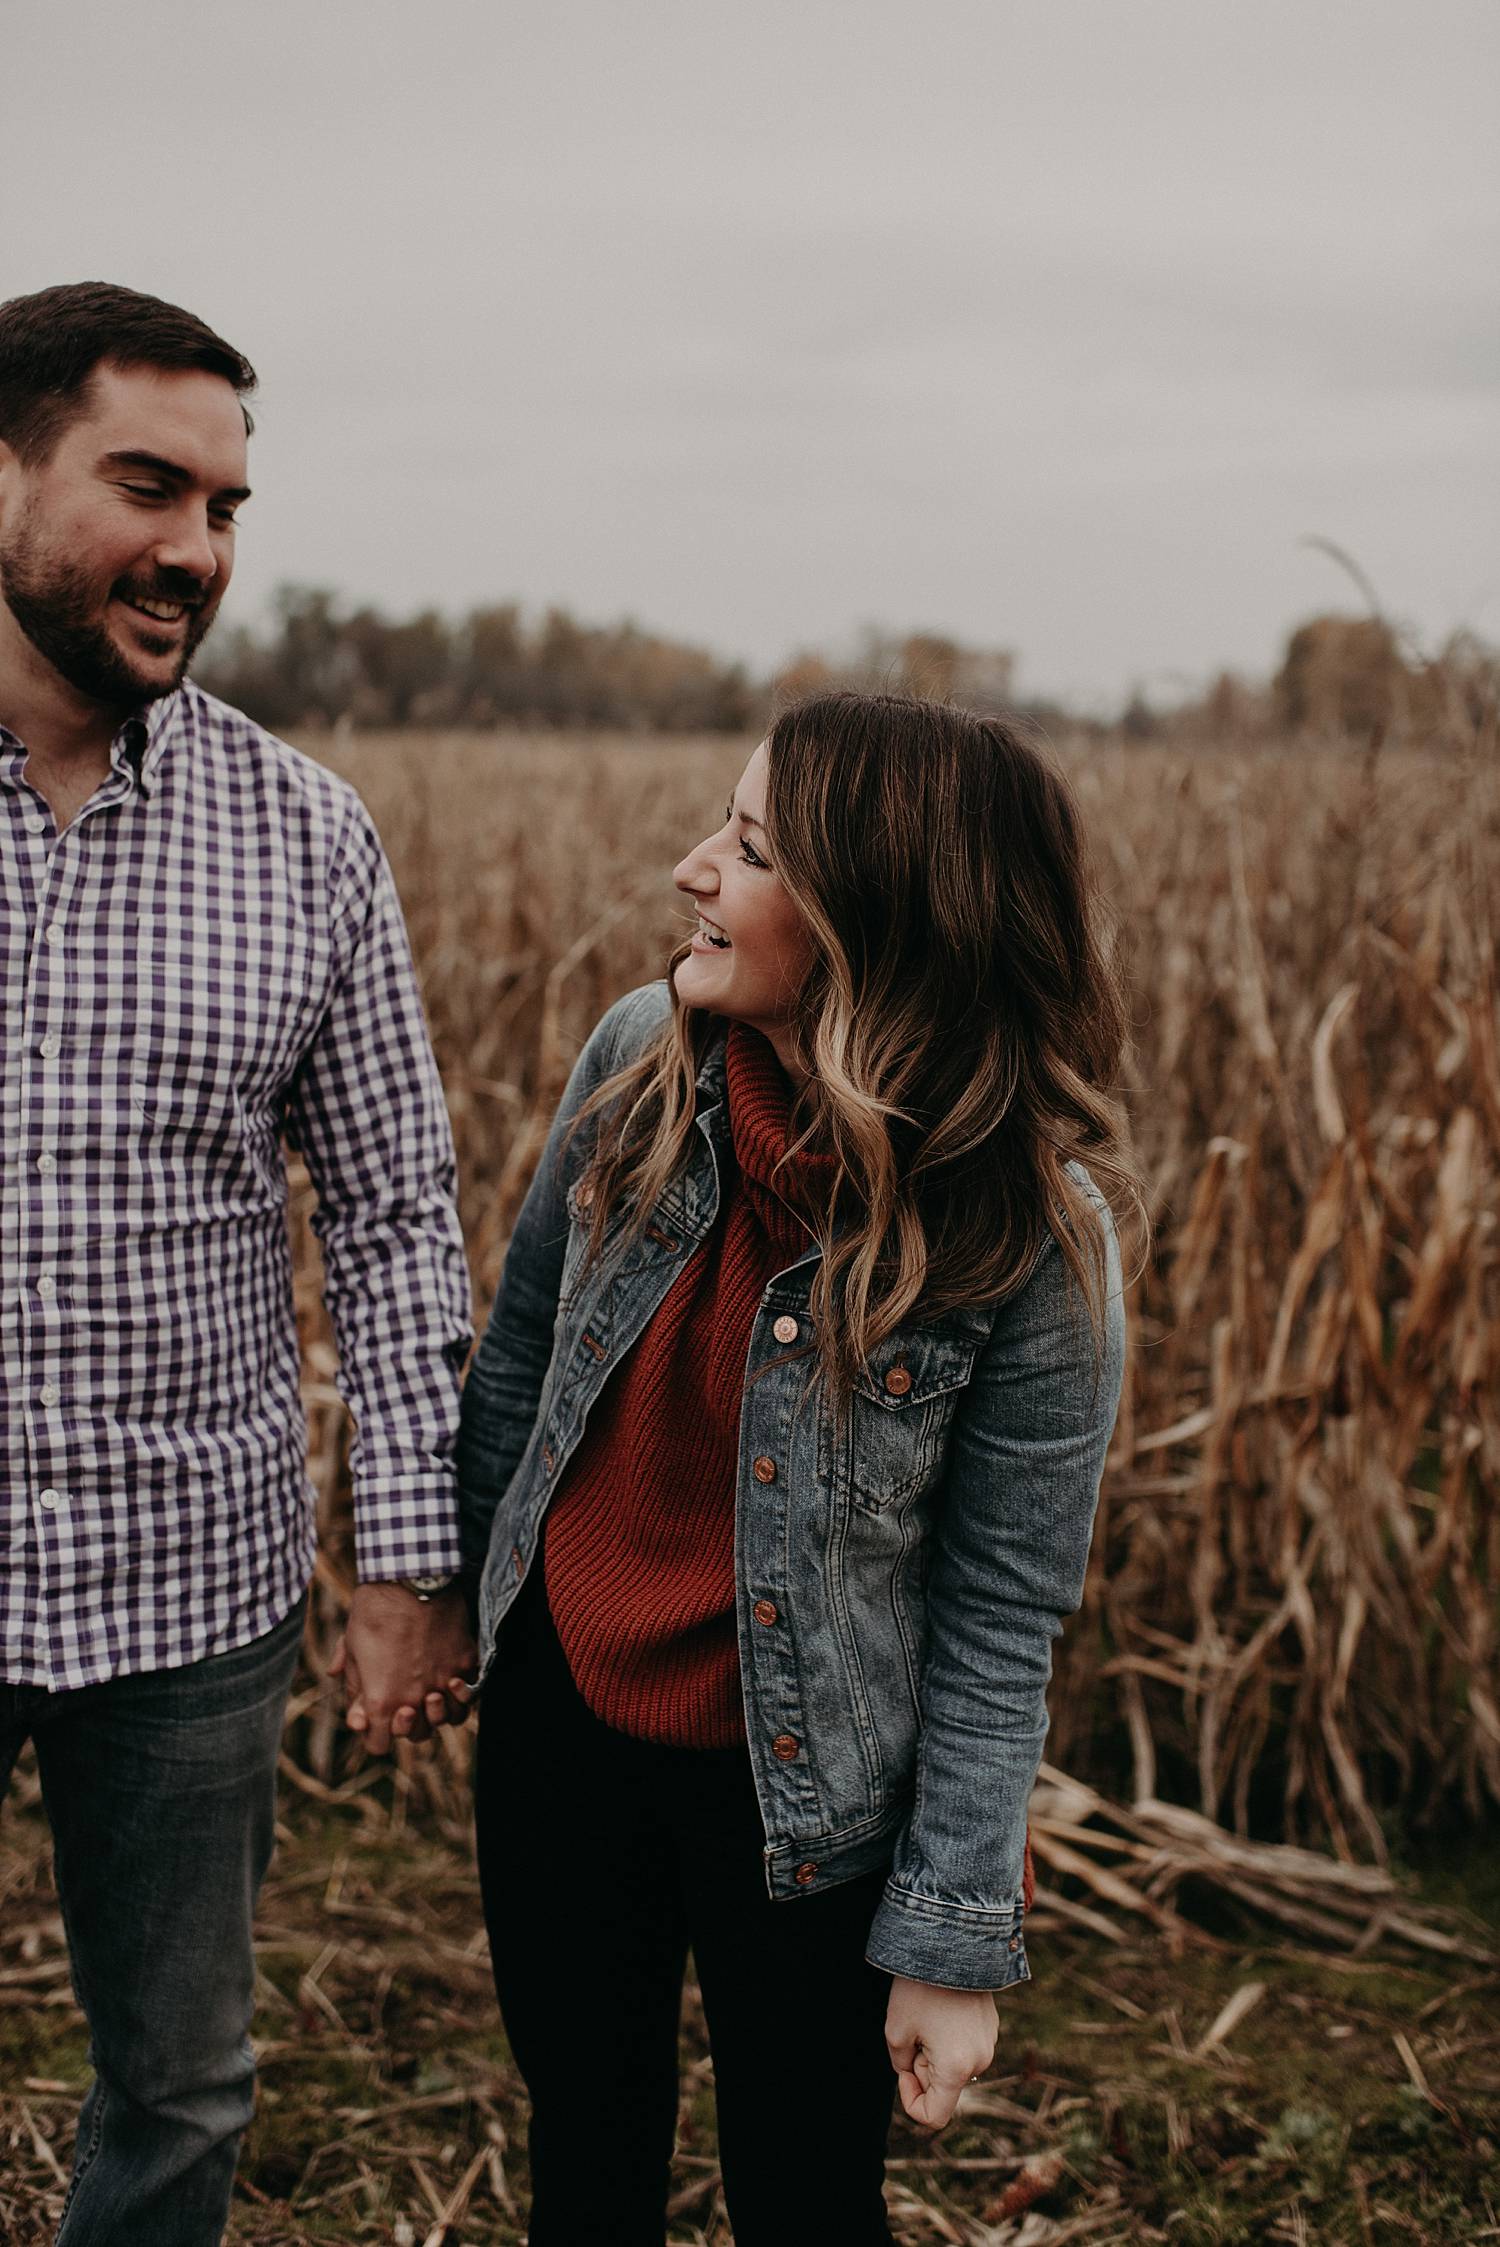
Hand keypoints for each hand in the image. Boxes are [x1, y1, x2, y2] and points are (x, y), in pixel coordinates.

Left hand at [330, 1582, 476, 1753]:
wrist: (409, 1578)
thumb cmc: (374, 1612)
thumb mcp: (352, 1648)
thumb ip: (354, 1682)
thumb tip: (352, 1705)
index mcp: (382, 1702)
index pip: (379, 1745)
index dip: (374, 1735)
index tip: (374, 1718)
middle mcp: (416, 1700)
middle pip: (419, 1736)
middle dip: (408, 1725)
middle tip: (403, 1703)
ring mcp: (444, 1682)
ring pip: (452, 1719)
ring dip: (441, 1711)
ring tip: (431, 1692)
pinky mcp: (465, 1661)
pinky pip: (472, 1689)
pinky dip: (463, 1689)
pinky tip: (452, 1677)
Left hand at [885, 1976, 997, 2128]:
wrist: (951, 1940)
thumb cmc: (919, 1988)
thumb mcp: (895, 2031)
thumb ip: (902, 2065)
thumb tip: (914, 2072)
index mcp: (957, 2069)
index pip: (934, 2115)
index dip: (911, 2102)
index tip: (902, 2070)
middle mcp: (980, 2062)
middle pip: (944, 2087)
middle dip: (923, 2067)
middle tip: (914, 2029)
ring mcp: (989, 2043)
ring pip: (954, 2066)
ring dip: (936, 2052)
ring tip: (929, 2015)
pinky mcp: (990, 2026)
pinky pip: (965, 2047)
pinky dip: (949, 2038)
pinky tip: (942, 2006)